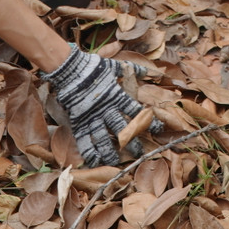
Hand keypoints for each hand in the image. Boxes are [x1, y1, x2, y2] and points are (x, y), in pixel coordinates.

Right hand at [41, 48, 158, 166]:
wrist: (70, 69)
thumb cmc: (93, 67)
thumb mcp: (114, 66)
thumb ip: (132, 69)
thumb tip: (149, 71)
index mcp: (117, 97)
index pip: (137, 112)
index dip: (149, 121)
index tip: (158, 129)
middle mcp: (107, 110)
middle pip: (122, 130)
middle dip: (132, 143)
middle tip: (139, 154)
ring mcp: (92, 117)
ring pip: (103, 139)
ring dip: (110, 152)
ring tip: (116, 163)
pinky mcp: (78, 121)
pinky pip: (84, 140)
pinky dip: (89, 152)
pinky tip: (94, 162)